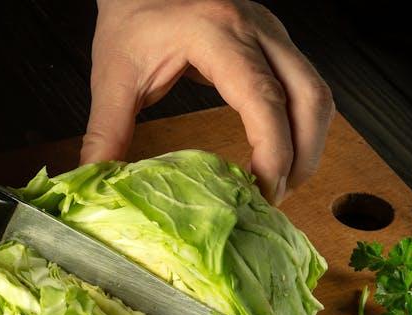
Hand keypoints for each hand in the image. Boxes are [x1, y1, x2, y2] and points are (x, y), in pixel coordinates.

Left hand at [81, 0, 334, 204]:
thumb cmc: (130, 18)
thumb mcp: (112, 76)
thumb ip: (105, 133)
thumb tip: (95, 182)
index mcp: (215, 33)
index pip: (262, 97)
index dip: (272, 149)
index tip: (261, 190)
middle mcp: (255, 29)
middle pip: (308, 97)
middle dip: (302, 156)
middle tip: (274, 199)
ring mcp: (270, 33)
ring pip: (316, 92)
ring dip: (309, 143)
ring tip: (280, 184)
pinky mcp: (273, 42)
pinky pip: (304, 86)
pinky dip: (300, 125)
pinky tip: (279, 154)